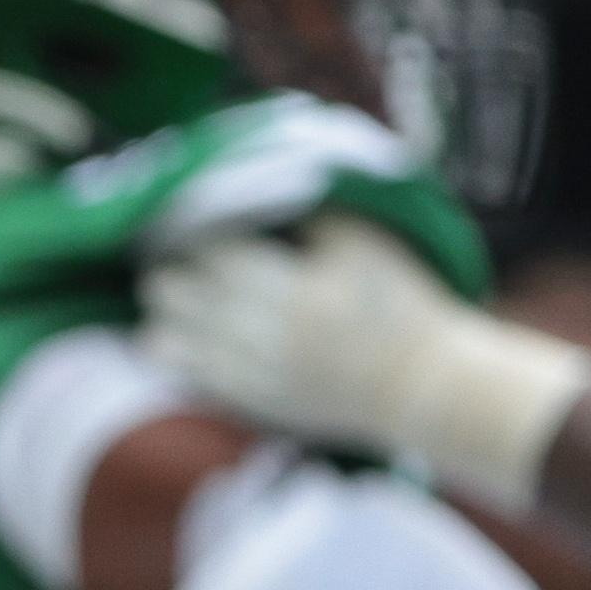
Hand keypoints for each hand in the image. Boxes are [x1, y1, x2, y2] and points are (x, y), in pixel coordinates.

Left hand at [139, 223, 412, 448]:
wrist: (425, 387)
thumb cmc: (402, 307)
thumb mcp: (368, 244)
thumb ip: (313, 213)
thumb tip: (259, 189)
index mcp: (294, 290)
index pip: (211, 252)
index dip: (192, 233)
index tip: (190, 221)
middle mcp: (265, 334)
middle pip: (177, 292)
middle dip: (169, 268)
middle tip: (176, 255)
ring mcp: (254, 372)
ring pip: (170, 336)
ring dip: (165, 310)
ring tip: (175, 293)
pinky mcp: (253, 401)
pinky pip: (188, 373)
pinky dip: (171, 348)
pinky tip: (171, 331)